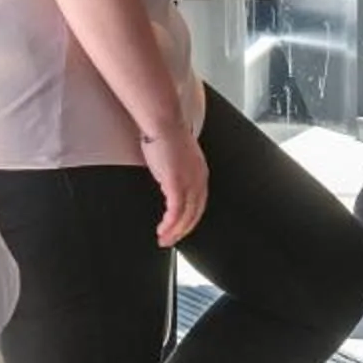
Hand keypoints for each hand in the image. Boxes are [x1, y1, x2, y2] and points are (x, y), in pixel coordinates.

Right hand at [143, 120, 209, 246]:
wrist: (163, 122)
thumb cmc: (165, 135)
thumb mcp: (175, 158)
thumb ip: (176, 171)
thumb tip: (168, 180)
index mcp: (200, 173)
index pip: (199, 203)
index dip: (190, 219)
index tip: (180, 229)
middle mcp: (199, 179)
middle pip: (195, 213)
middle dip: (183, 230)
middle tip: (171, 241)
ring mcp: (189, 181)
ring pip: (186, 216)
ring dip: (175, 231)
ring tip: (164, 240)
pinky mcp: (176, 183)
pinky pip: (176, 211)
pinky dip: (170, 224)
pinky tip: (162, 230)